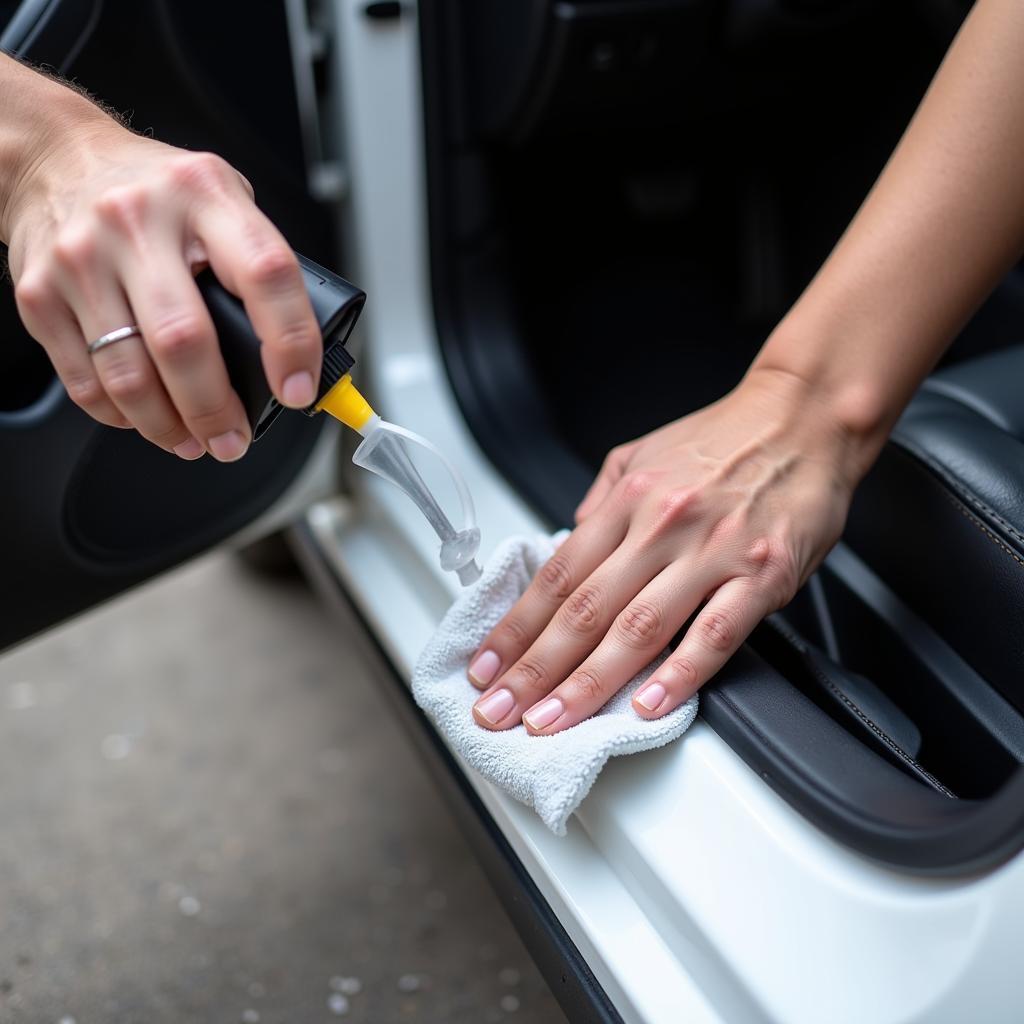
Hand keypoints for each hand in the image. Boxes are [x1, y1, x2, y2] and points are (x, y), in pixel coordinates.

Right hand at [4, 106, 320, 460]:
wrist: (57, 161)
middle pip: (184, 341)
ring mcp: (82, 258)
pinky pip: (85, 381)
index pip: (265, 274)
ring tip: (193, 440)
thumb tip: (295, 355)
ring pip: (129, 374)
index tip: (297, 389)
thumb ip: (256, 263)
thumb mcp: (222, 198)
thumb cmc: (156, 190)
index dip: (291, 342)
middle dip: (215, 409)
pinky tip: (145, 417)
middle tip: (233, 439)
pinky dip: (121, 416)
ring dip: (168, 426)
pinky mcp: (39, 294)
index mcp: (204, 195)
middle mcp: (138, 221)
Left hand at [468, 367, 870, 733]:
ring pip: (637, 629)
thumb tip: (567, 543)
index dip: (515, 629)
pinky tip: (646, 705)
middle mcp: (660, 527)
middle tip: (499, 712)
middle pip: (583, 611)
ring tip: (551, 721)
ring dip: (587, 684)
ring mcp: (711, 552)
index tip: (485, 668)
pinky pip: (714, 633)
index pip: (555, 577)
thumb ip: (600, 503)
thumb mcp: (641, 454)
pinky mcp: (762, 575)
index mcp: (627, 502)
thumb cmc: (726, 440)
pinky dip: (679, 674)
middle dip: (533, 670)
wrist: (805, 416)